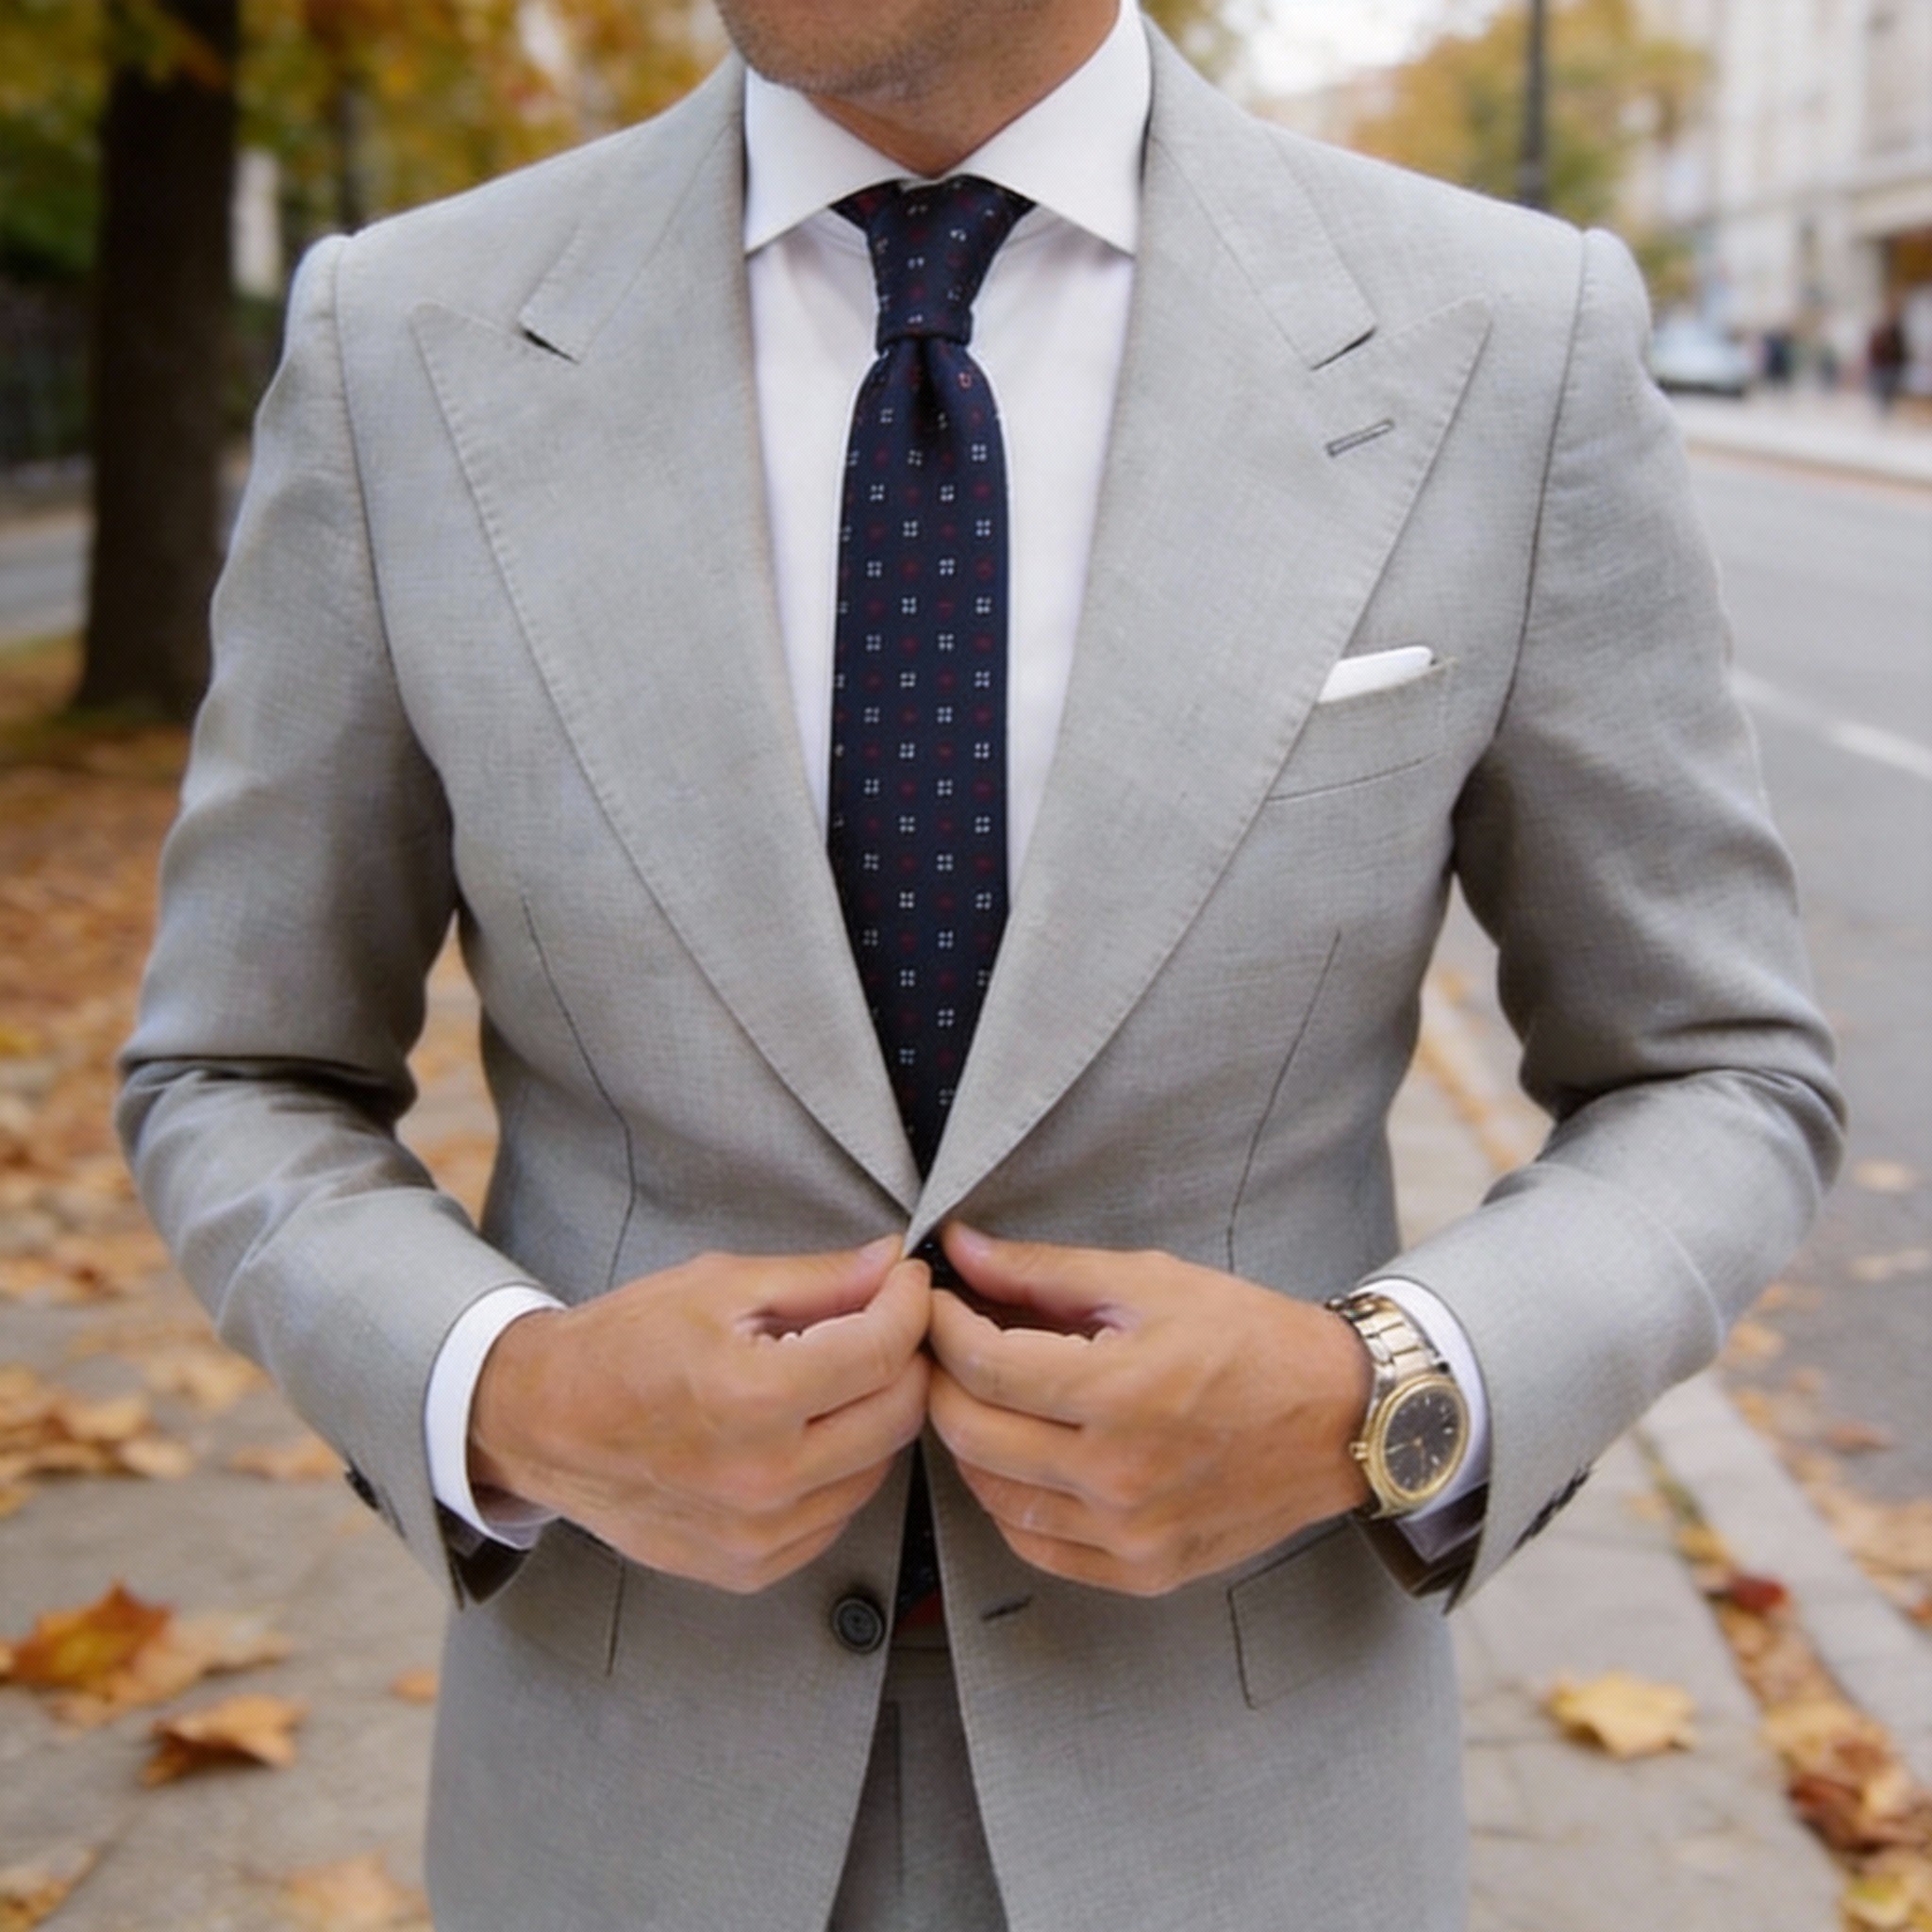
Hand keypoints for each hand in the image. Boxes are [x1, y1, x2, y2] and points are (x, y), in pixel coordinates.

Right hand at [469, 1238, 930, 1592]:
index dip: (909, 1306)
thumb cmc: (624, 1344)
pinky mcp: (750, 1567)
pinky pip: (836, 1515)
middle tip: (881, 1323)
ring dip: (874, 1416)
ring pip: (877, 1469)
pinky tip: (804, 1433)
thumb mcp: (719, 1285)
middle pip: (897, 1415)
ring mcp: (758, 1534)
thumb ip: (819, 1279)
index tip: (905, 1283)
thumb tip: (891, 1264)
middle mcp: (764, 1478)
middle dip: (904, 1358)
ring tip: (835, 1377)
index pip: (884, 1351)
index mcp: (755, 1397)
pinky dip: (839, 1470)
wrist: (544, 1422)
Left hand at [926, 1226, 1371, 1596]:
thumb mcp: (1150, 1281)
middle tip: (946, 1346)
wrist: (1341, 1418)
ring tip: (983, 1396)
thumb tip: (960, 1249)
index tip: (937, 1301)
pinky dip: (1010, 1501)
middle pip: (971, 1433)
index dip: (942, 1325)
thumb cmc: (1251, 1338)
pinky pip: (1036, 1545)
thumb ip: (1043, 1271)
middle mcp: (1118, 1476)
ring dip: (970, 1441)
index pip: (982, 1364)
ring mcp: (1129, 1535)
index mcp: (1119, 1392)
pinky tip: (1021, 1457)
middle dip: (941, 1380)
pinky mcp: (1143, 1571)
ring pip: (992, 1495)